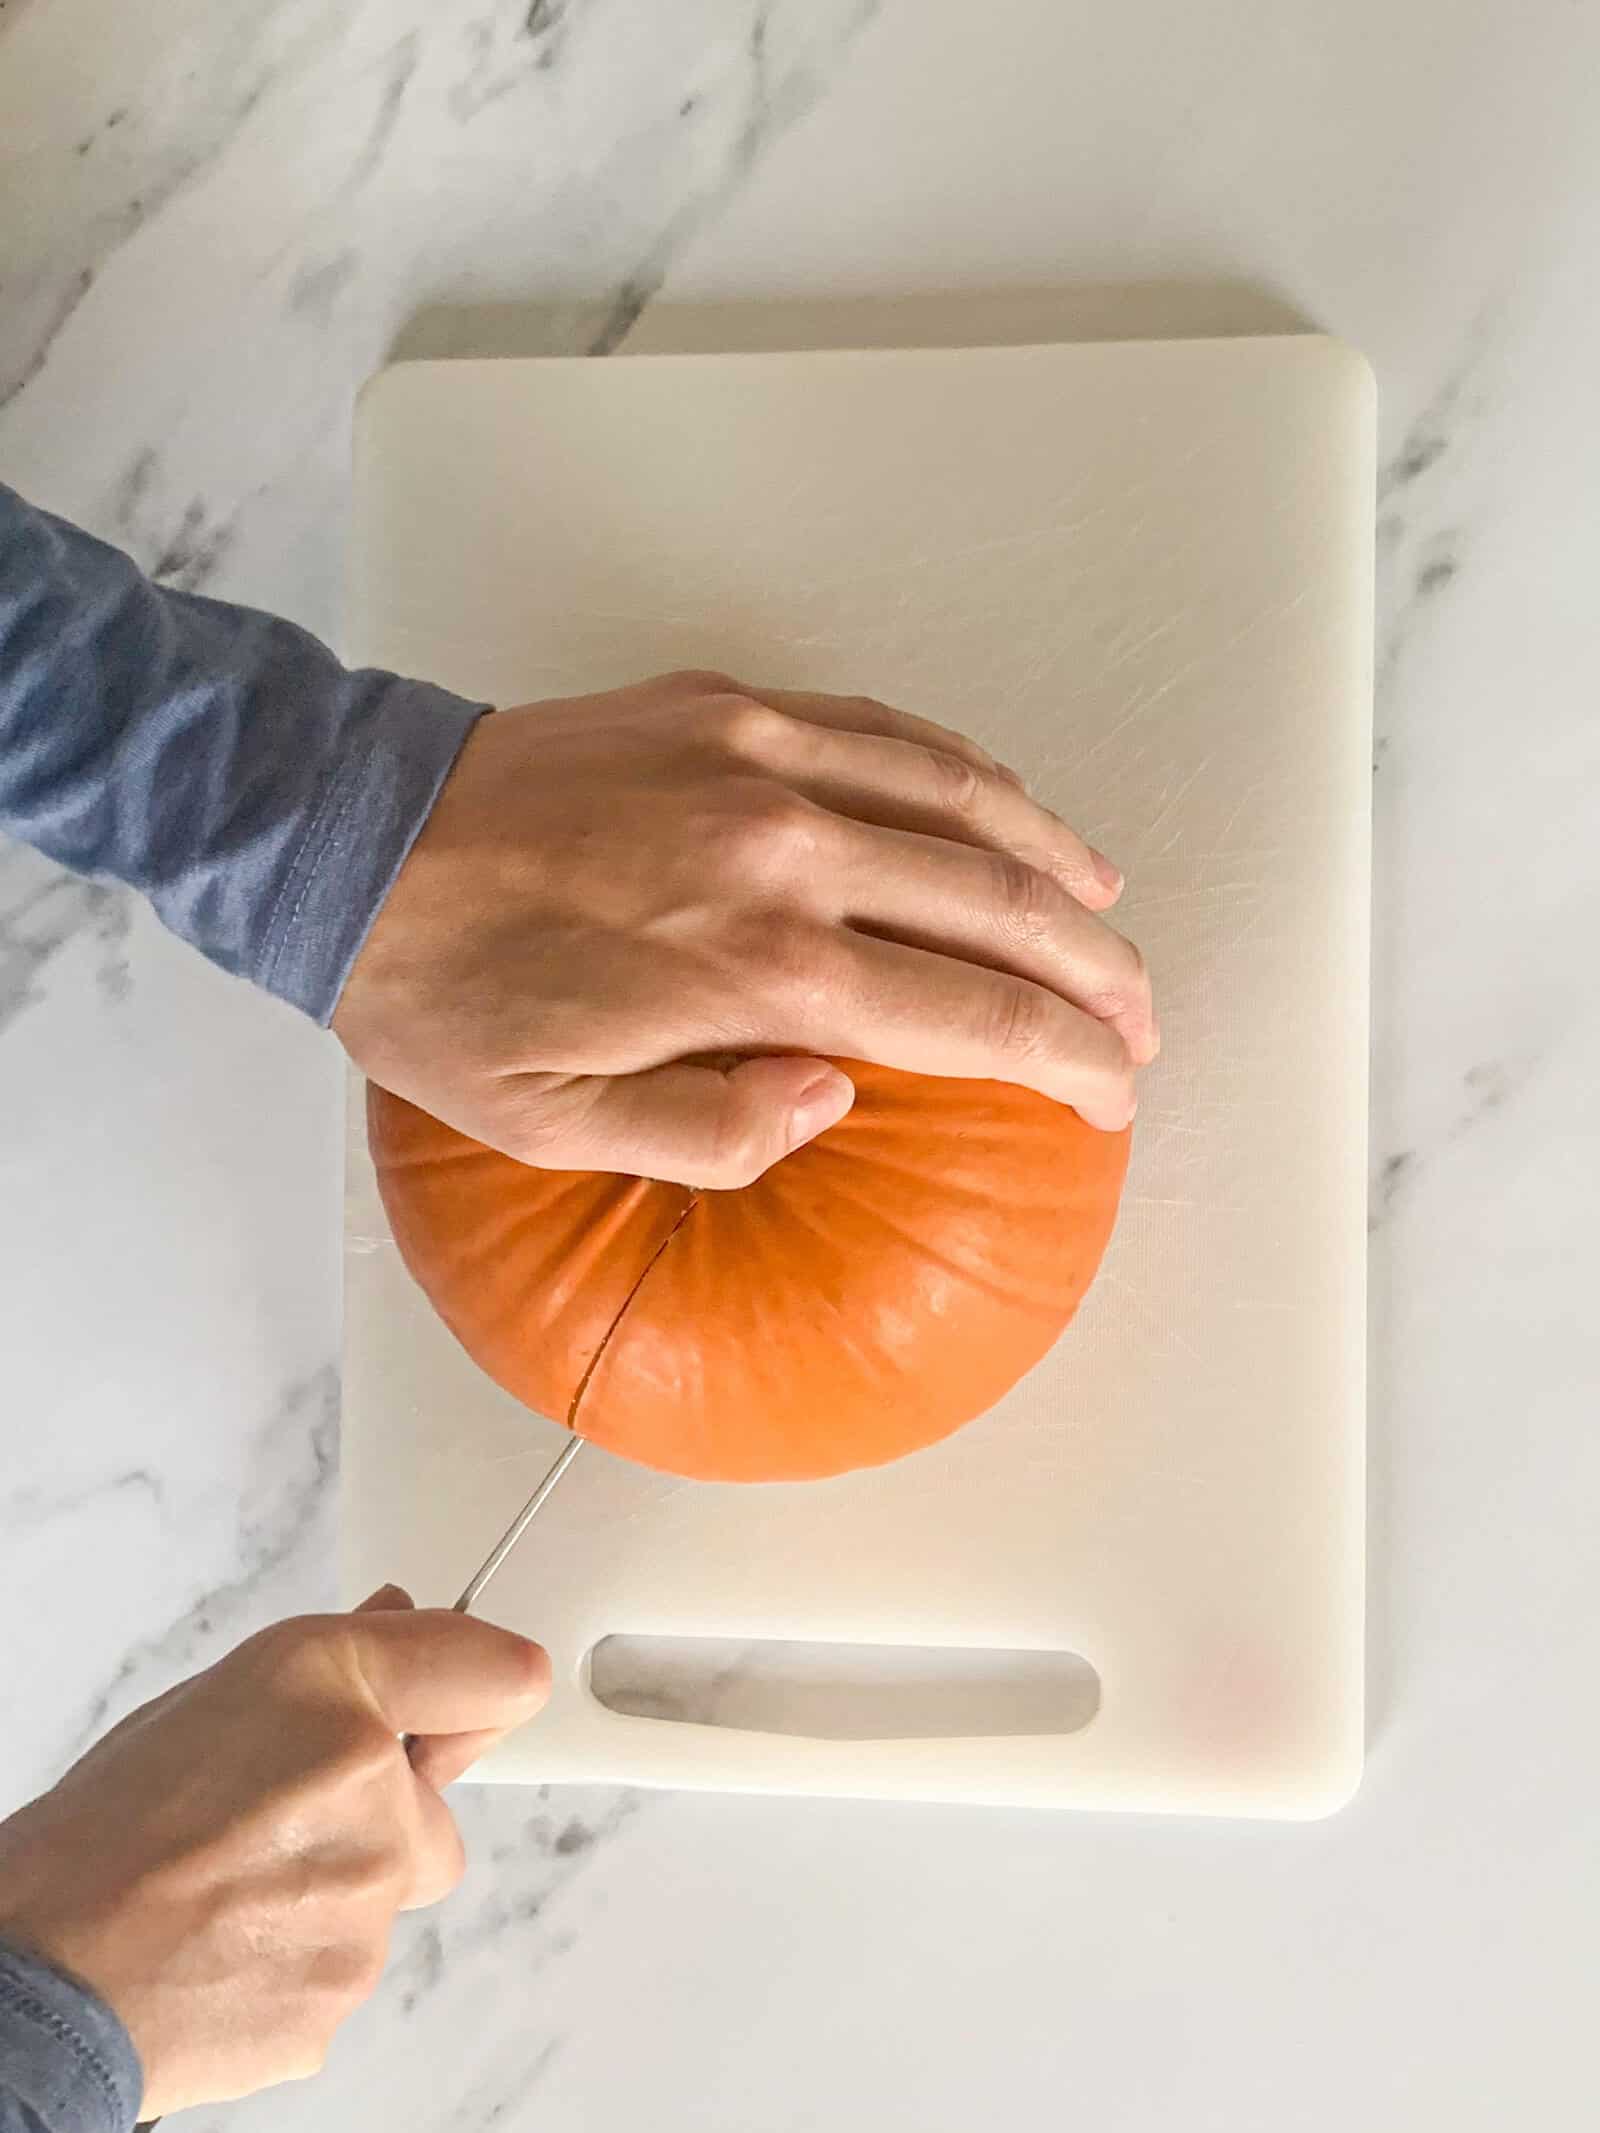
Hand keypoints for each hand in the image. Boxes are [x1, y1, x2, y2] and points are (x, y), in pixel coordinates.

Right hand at [0, 1589, 548, 2118]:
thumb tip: (399, 1619)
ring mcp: (365, 1897)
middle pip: (429, 1804)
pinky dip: (300, 1956)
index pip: (494, 1670)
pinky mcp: (346, 1991)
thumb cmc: (101, 1838)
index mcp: (329, 1684)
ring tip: (223, 1889)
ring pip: (386, 1890)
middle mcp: (367, 1783)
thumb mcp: (213, 1698)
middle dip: (373, 1815)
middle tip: (266, 1825)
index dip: (486, 1682)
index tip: (487, 1692)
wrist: (41, 1977)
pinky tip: (225, 1943)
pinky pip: (349, 1959)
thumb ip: (332, 1664)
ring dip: (331, 1888)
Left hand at [335, 670, 1155, 1186]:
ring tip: (1109, 911)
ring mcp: (763, 760)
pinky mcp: (730, 705)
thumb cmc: (446, 998)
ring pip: (967, 800)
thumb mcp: (551, 1120)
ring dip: (1058, 860)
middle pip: (1000, 904)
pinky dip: (968, 772)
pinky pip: (887, 730)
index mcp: (756, 969)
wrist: (354, 839)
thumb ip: (710, 1130)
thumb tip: (839, 1101)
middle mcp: (786, 851)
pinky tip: (1004, 805)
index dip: (1068, 1056)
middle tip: (1140, 1017)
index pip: (971, 1014)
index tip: (1114, 1090)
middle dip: (1096, 968)